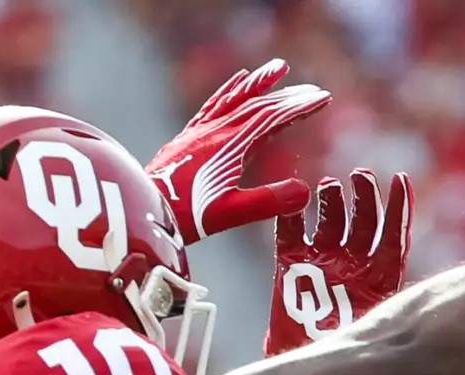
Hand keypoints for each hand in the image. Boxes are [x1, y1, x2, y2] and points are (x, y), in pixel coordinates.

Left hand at [147, 59, 330, 243]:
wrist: (141, 207)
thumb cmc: (184, 215)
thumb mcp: (229, 214)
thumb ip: (267, 202)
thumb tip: (306, 192)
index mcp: (231, 144)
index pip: (273, 117)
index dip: (300, 107)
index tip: (324, 98)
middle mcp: (217, 130)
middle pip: (258, 105)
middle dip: (289, 97)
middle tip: (314, 91)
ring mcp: (201, 131)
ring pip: (236, 100)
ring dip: (260, 85)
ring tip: (278, 69)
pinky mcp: (188, 137)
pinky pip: (214, 105)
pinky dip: (230, 90)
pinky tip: (238, 81)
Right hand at [266, 169, 411, 357]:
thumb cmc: (344, 361)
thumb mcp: (375, 333)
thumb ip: (388, 316)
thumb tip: (418, 315)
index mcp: (377, 279)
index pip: (392, 236)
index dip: (397, 208)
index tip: (400, 180)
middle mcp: (352, 267)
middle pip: (361, 223)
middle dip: (363, 198)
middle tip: (360, 177)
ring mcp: (321, 265)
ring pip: (330, 223)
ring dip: (331, 202)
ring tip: (329, 187)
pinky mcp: (289, 268)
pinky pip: (290, 235)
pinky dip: (290, 217)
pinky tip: (293, 202)